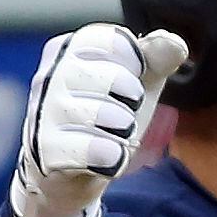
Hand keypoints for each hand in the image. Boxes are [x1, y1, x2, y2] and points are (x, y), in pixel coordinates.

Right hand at [9, 25, 189, 216]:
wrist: (70, 174)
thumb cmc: (102, 119)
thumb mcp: (136, 82)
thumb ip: (157, 58)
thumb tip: (173, 43)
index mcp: (67, 49)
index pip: (114, 41)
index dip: (136, 66)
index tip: (129, 83)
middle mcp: (48, 75)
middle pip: (112, 77)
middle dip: (131, 100)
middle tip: (122, 114)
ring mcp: (43, 113)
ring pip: (103, 115)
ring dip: (123, 132)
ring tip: (113, 136)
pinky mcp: (44, 149)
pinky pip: (93, 150)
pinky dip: (112, 158)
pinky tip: (106, 159)